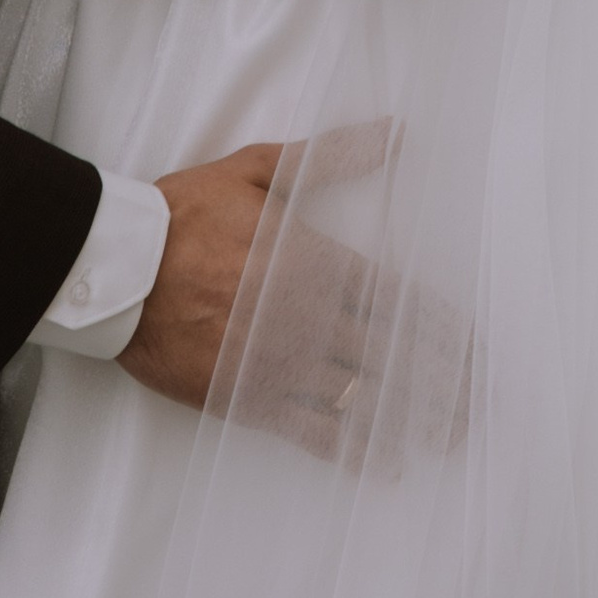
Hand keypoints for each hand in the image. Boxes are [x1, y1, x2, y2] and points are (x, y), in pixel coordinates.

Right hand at [122, 126, 465, 470]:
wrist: (120, 266)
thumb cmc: (189, 211)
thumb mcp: (259, 168)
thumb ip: (331, 156)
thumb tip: (395, 133)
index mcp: (316, 260)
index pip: (396, 298)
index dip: (440, 325)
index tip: (475, 345)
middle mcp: (308, 315)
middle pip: (389, 351)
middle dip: (438, 377)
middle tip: (477, 400)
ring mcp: (279, 361)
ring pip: (359, 394)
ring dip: (407, 416)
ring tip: (448, 435)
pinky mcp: (247, 396)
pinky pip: (309, 429)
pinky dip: (349, 448)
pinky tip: (380, 463)